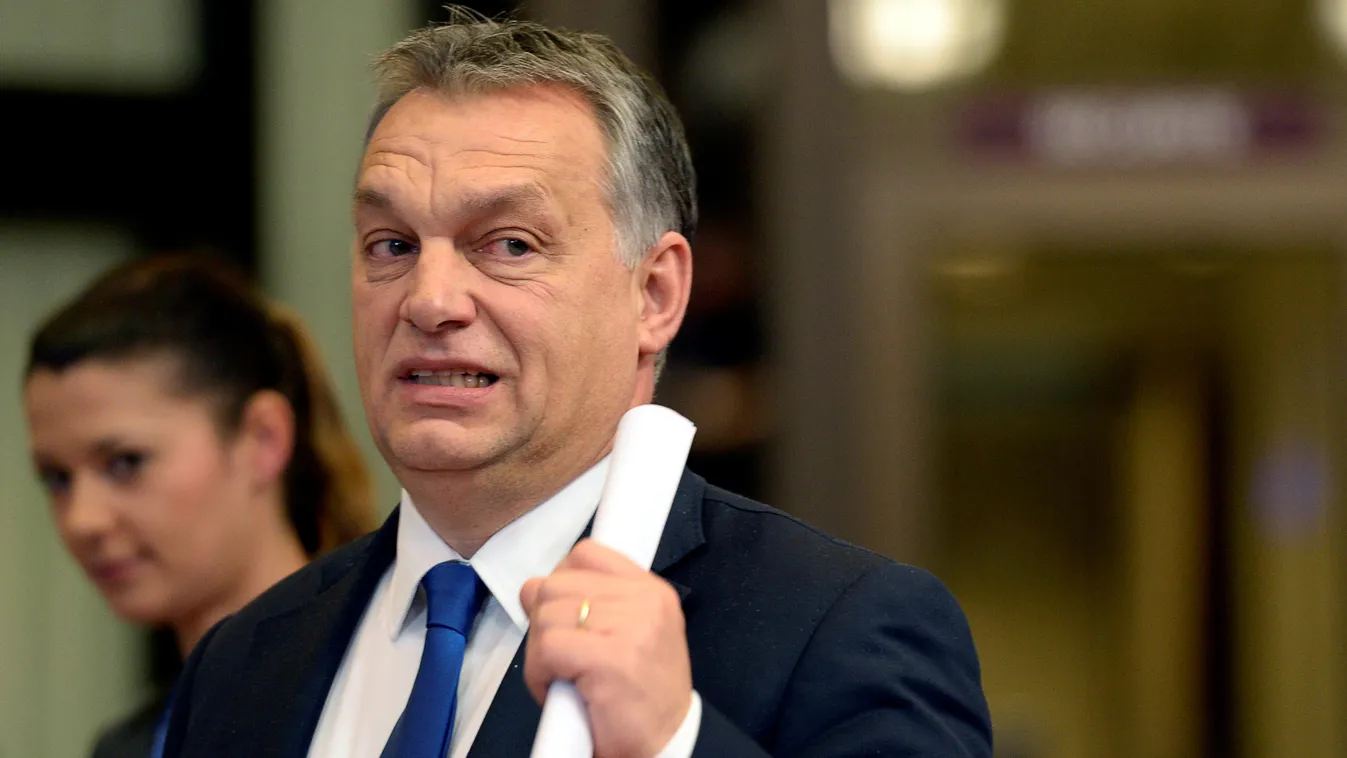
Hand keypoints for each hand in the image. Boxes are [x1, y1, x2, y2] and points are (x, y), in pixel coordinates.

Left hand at [520, 539, 692, 757]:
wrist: (667, 745)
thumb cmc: (642, 697)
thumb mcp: (629, 635)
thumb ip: (591, 603)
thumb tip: (532, 588)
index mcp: (651, 590)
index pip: (586, 554)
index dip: (560, 580)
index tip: (564, 616)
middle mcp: (645, 602)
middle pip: (557, 584)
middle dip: (544, 623)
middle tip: (559, 657)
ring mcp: (631, 628)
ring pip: (547, 615)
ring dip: (540, 653)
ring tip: (561, 677)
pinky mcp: (611, 659)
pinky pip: (548, 647)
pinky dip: (539, 673)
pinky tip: (556, 690)